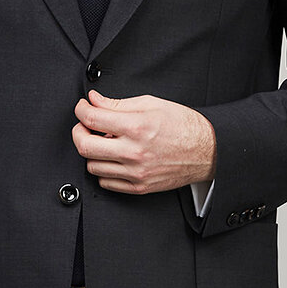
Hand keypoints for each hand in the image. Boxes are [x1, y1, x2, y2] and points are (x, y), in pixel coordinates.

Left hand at [72, 88, 215, 194]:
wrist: (207, 151)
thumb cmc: (183, 125)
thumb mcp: (152, 104)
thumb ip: (118, 104)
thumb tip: (94, 100)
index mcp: (137, 127)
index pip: (92, 119)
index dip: (81, 110)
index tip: (82, 107)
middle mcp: (134, 152)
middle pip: (84, 146)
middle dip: (79, 132)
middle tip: (85, 125)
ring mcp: (136, 173)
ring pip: (92, 166)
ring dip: (92, 152)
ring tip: (104, 142)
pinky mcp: (139, 187)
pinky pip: (105, 183)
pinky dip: (103, 170)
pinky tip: (113, 158)